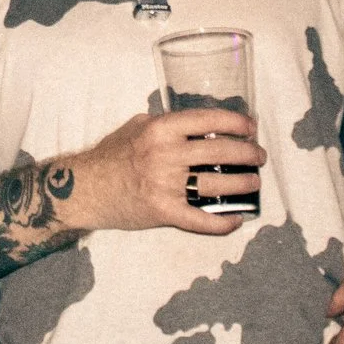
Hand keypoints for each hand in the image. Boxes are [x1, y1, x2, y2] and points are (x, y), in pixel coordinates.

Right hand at [68, 109, 261, 236]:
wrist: (85, 189)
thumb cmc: (111, 155)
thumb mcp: (135, 126)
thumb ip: (165, 123)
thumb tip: (195, 123)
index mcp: (160, 129)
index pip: (208, 120)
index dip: (236, 122)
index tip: (251, 127)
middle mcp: (165, 154)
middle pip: (220, 151)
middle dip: (247, 154)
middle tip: (258, 157)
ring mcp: (166, 185)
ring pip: (217, 184)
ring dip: (242, 184)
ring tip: (254, 183)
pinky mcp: (164, 212)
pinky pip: (200, 220)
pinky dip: (222, 223)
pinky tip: (236, 220)